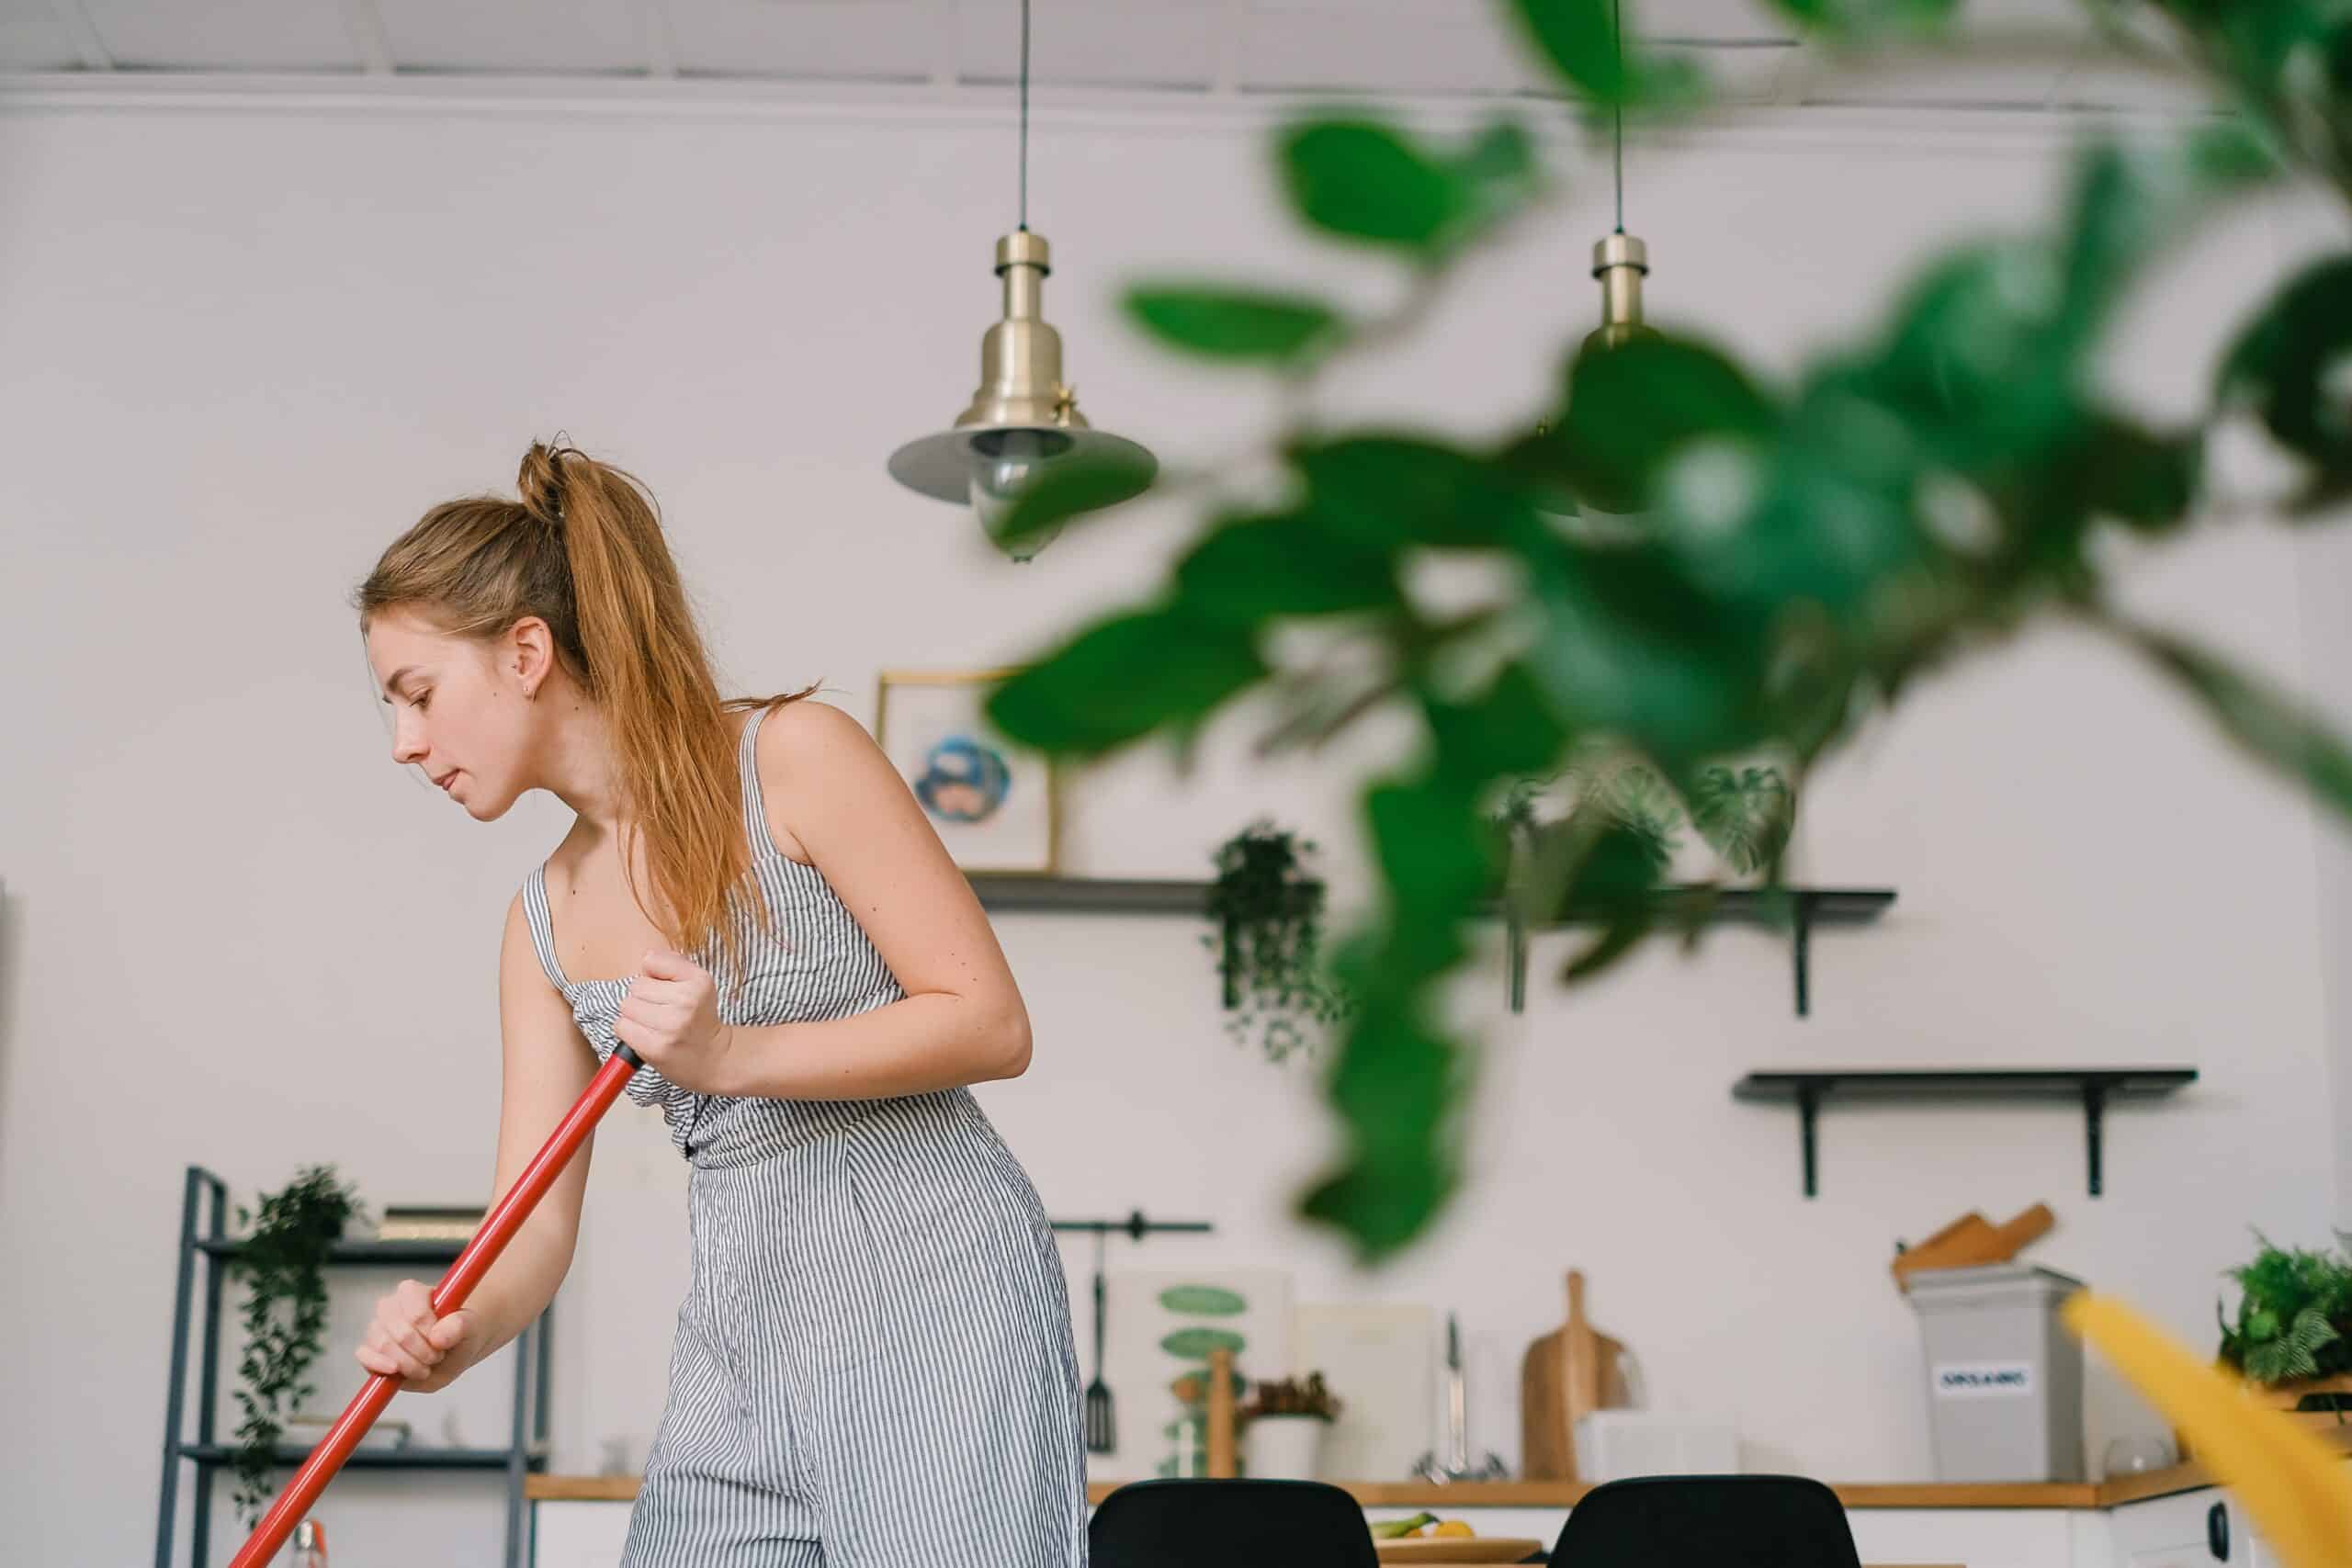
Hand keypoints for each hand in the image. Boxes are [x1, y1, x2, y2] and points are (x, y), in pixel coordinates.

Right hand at [356, 1279, 475, 1392]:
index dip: (430, 1334)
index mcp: (413, 1292)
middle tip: (437, 1357)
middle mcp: (390, 1306)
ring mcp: (377, 1328)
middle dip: (422, 1352)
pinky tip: (395, 1371)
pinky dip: (379, 1365)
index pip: (416, 1313)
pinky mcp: (369, 1350)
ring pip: (383, 1345)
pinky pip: (364, 1355)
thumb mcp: (471, 1327)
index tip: (442, 1343)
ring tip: (425, 1367)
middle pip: (401, 1333)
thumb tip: (439, 1336)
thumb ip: (461, 1325)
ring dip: (408, 1363)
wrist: (450, 1351)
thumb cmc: (459, 1333)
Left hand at [617, 948, 736, 1093]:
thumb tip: (646, 958)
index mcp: (698, 981)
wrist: (714, 1059)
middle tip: (661, 1011)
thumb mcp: (699, 983)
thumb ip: (672, 964)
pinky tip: (646, 1035)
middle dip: (643, 997)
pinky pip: (622, 1027)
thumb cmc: (700, 1019)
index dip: (653, 975)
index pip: (650, 961)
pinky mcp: (656, 1047)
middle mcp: (686, 1001)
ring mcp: (670, 1025)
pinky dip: (629, 1031)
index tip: (666, 989)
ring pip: (627, 1006)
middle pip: (636, 986)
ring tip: (654, 1024)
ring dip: (635, 1015)